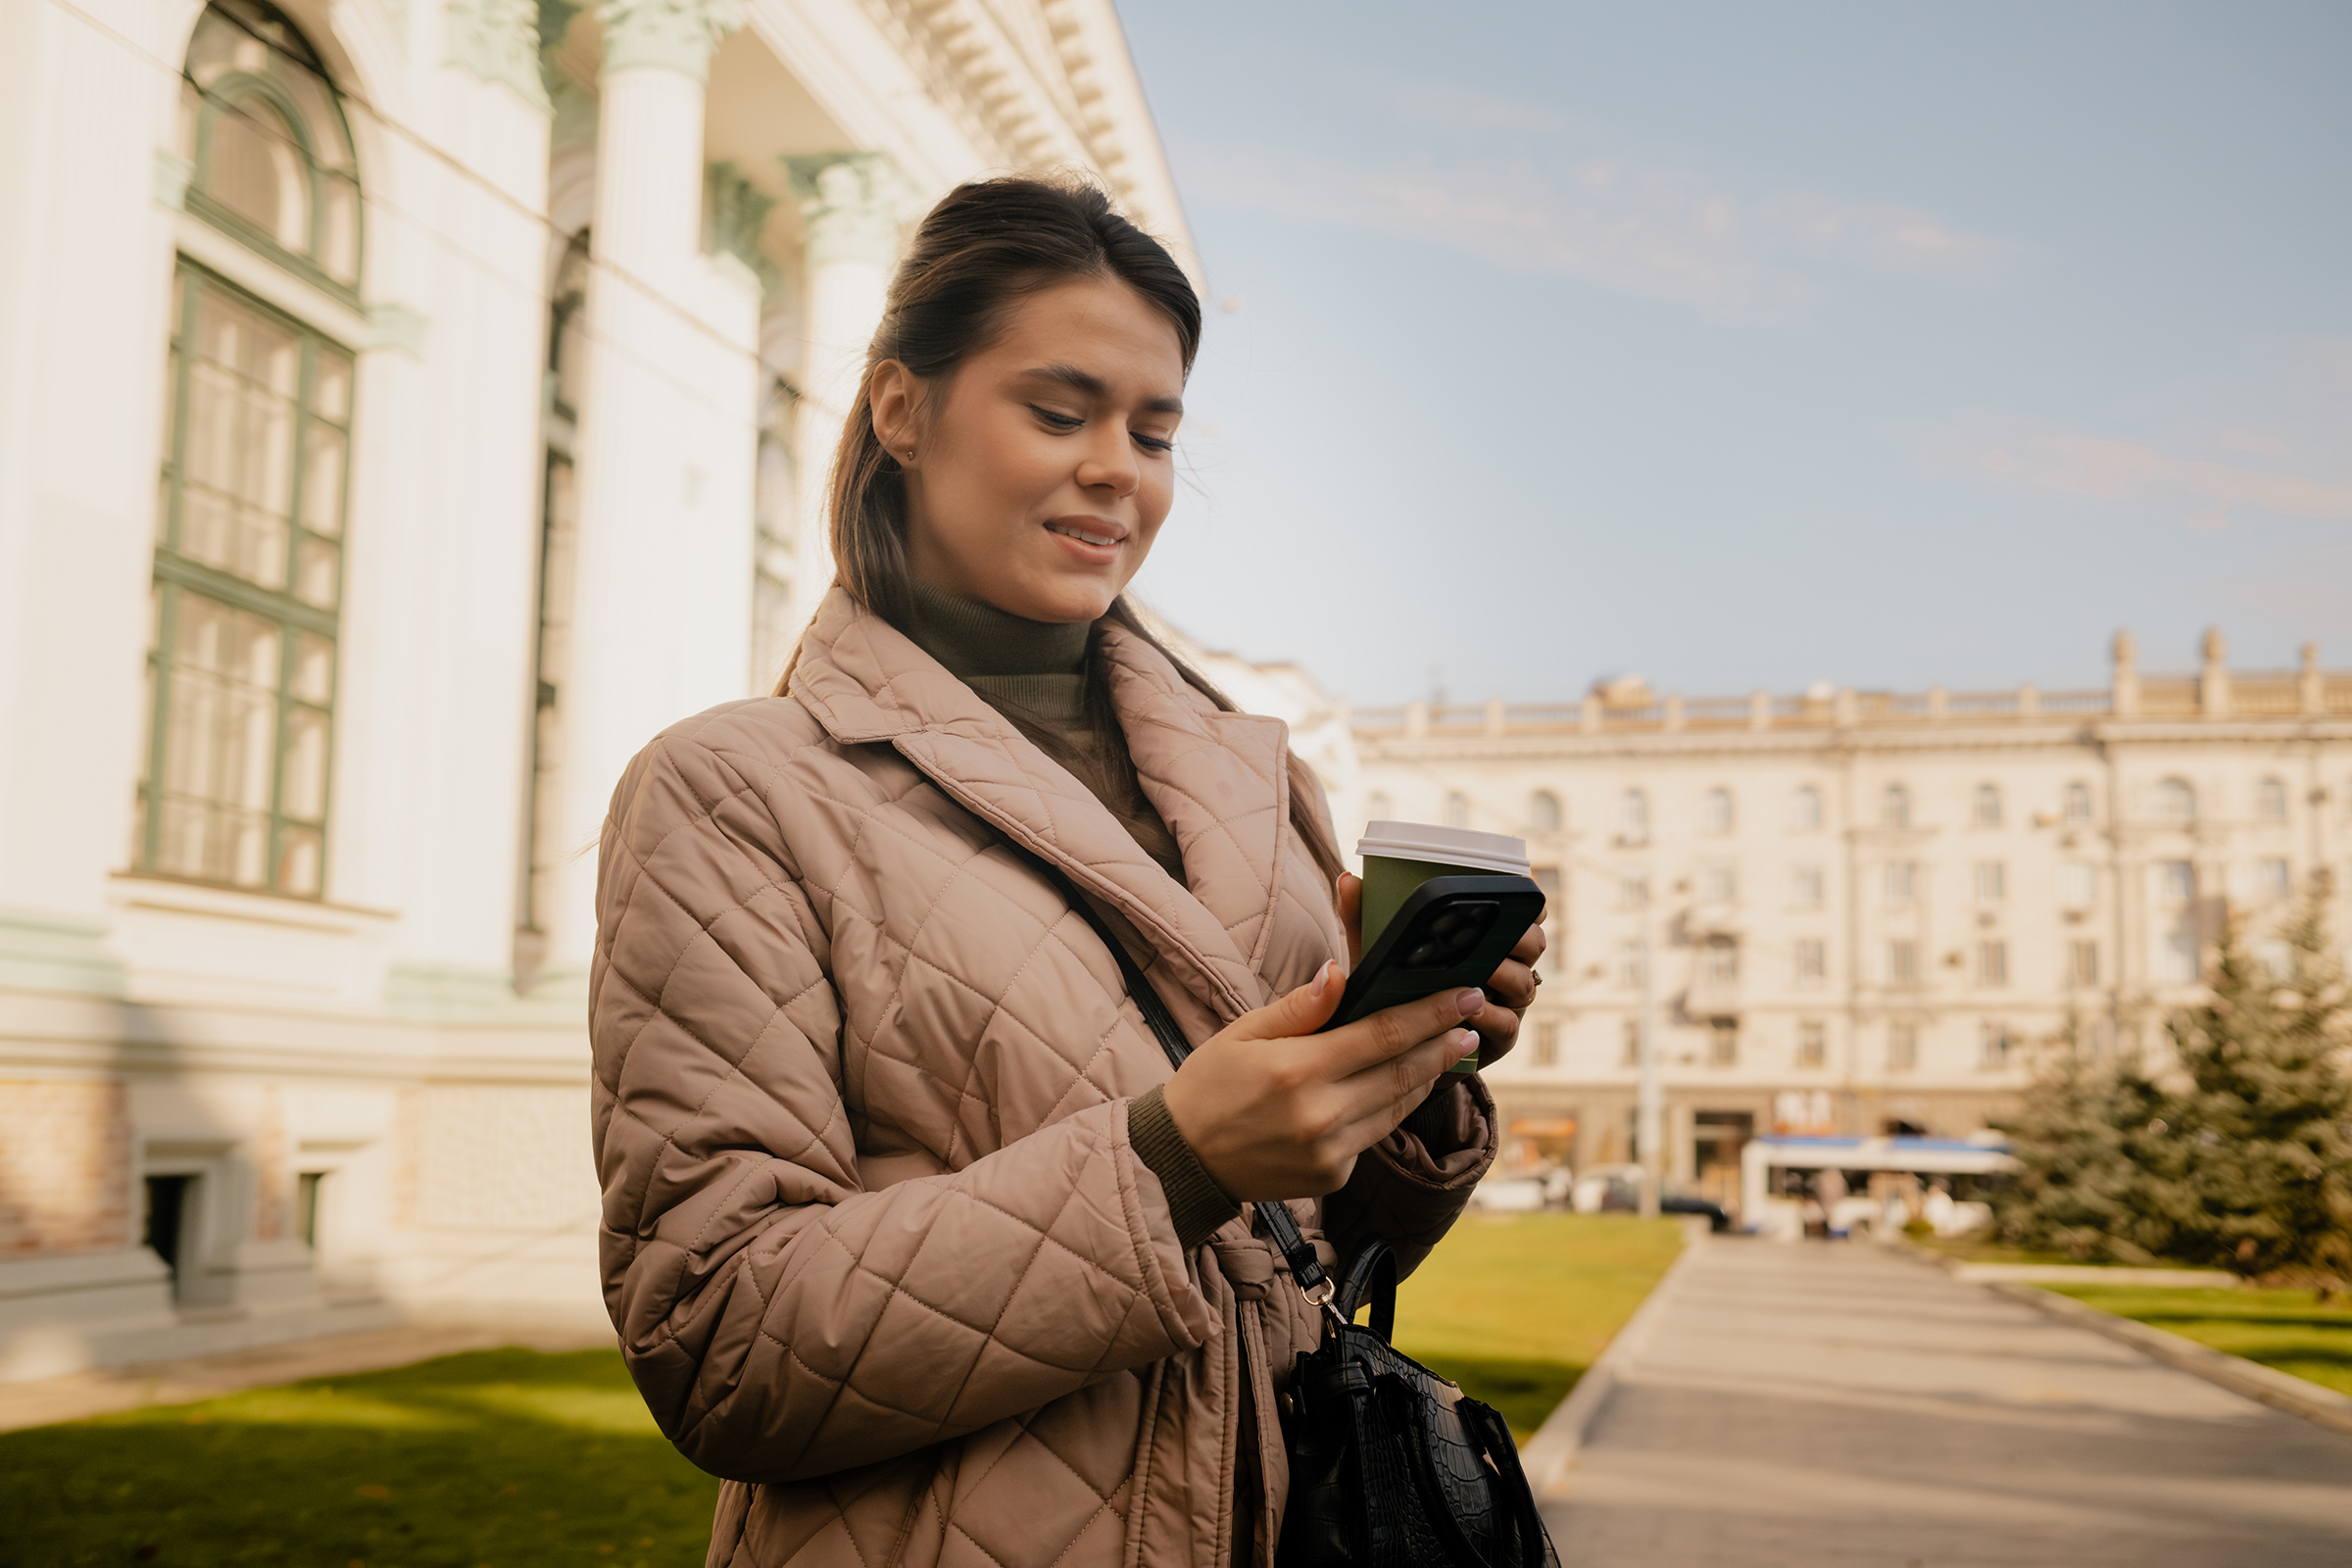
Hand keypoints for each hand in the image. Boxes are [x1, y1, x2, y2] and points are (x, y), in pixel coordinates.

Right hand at [1159, 961, 1482, 1200]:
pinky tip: (1406, 1086)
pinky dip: (1394, 1107)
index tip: (1465, 995)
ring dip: (1430, 1075)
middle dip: (1445, 1042)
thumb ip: (1299, 1007)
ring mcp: (1330, 1151)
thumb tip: (1342, 973)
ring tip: (1453, 1048)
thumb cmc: (1209, 1085)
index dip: (1432, 1013)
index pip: (1384, 1034)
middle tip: (1474, 1018)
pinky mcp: (1332, 1176)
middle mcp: (1321, 1114)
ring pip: (1398, 1106)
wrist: (1180, 1159)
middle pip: (1404, 1072)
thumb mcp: (1242, 1033)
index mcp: (1298, 1070)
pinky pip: (1375, 1134)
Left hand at [1335, 872, 1545, 1067]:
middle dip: (1519, 935)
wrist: (1395, 1054)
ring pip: (1524, 982)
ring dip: (1505, 972)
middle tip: (1496, 931)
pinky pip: (1508, 1023)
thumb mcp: (1379, 952)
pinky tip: (1473, 1007)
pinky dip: (1492, 1014)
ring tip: (1482, 968)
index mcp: (1485, 940)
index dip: (1527, 902)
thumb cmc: (1392, 991)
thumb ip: (1363, 917)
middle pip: (1533, 944)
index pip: (1524, 914)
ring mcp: (1505, 1004)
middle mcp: (1503, 968)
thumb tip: (1347, 880)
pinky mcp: (1499, 1038)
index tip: (1517, 890)